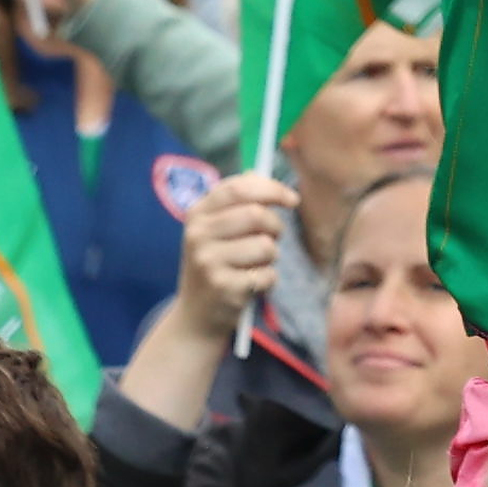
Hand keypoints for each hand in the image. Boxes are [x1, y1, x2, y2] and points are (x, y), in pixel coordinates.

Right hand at [171, 172, 299, 344]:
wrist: (195, 318)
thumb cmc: (215, 265)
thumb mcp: (215, 231)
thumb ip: (236, 202)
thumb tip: (257, 169)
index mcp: (197, 214)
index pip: (238, 188)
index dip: (271, 189)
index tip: (292, 200)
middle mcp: (197, 235)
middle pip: (256, 215)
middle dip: (275, 227)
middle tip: (272, 239)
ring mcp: (207, 262)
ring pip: (265, 246)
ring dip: (271, 257)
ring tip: (256, 265)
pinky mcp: (222, 288)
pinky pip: (267, 274)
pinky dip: (269, 281)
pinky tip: (252, 286)